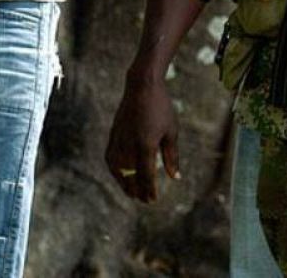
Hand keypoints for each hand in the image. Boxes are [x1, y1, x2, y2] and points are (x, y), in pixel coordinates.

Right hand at [105, 69, 179, 202]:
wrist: (142, 87)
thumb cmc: (161, 108)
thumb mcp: (171, 132)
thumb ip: (172, 156)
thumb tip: (175, 177)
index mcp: (146, 145)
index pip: (146, 176)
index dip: (149, 190)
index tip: (153, 200)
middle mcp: (129, 145)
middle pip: (130, 176)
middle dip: (137, 190)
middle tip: (144, 200)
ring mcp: (119, 140)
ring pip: (118, 169)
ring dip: (124, 183)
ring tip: (131, 192)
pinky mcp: (113, 134)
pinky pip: (110, 158)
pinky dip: (115, 170)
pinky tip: (120, 174)